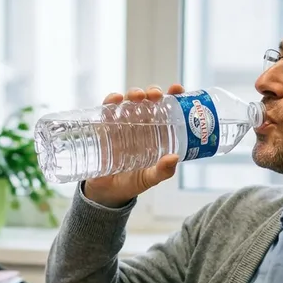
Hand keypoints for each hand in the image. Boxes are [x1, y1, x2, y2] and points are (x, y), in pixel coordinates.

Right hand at [82, 84, 185, 207]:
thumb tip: (174, 158)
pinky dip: (110, 100)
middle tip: (156, 96)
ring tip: (138, 97)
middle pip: (148, 100)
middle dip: (152, 92)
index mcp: (156, 132)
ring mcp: (122, 124)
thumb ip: (163, 171)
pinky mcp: (104, 127)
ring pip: (129, 101)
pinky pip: (106, 109)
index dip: (173, 96)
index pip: (166, 109)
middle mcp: (140, 124)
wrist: (107, 193)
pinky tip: (115, 99)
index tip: (177, 89)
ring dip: (134, 93)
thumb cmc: (133, 182)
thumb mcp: (150, 178)